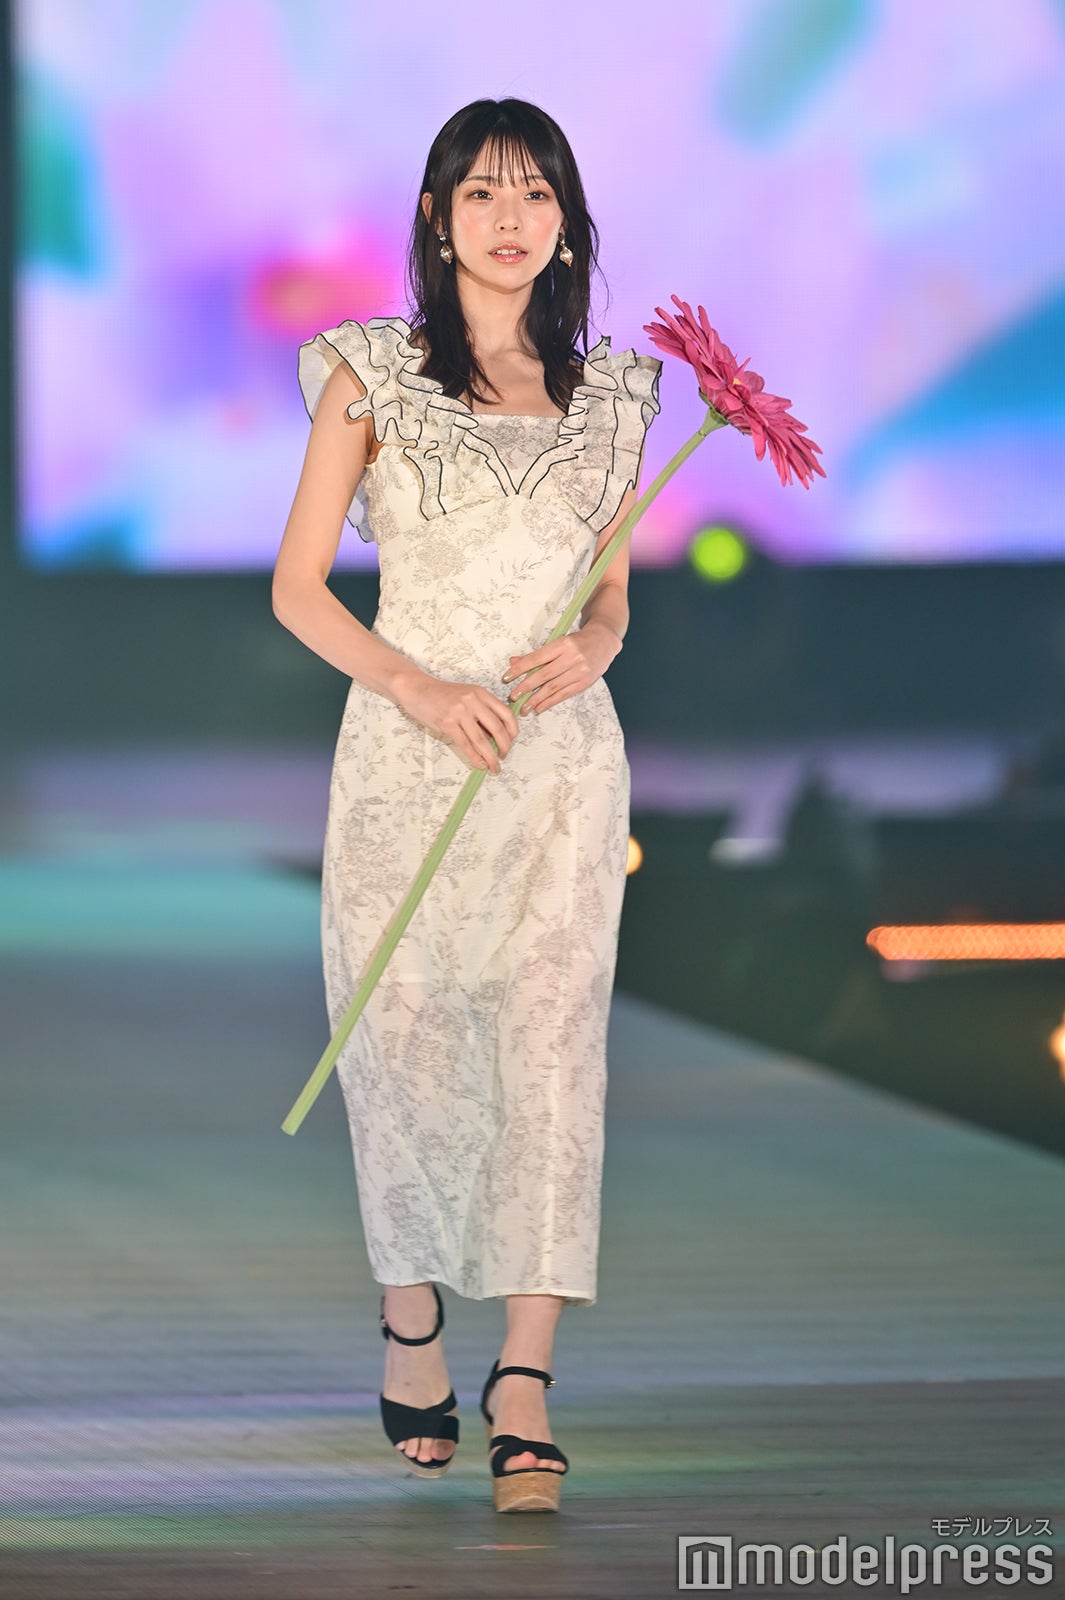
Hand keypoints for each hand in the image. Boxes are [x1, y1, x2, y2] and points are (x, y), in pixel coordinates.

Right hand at [393, 672, 519, 773]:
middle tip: (504, 757)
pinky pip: (465, 745)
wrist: (417, 688)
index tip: (512, 741)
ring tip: (494, 767)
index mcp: (481, 693)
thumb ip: (481, 711)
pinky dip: (474, 757)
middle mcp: (473, 701)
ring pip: (482, 740)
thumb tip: (496, 736)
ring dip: (490, 757)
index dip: (513, 731)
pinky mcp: (447, 723)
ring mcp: (459, 712)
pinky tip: (479, 764)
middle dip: (505, 747)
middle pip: (497, 729)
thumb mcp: (466, 696)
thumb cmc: (442, 695)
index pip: (506, 713)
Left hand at [502, 621, 621, 715]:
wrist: (604, 641)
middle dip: (526, 687)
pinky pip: (564, 694)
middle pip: (544, 675)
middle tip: (513, 696)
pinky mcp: (585, 682)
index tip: (506, 677)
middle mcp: (572, 658)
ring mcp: (580, 671)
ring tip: (523, 708)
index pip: (536, 658)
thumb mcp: (558, 642)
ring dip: (536, 699)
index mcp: (563, 644)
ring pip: (553, 688)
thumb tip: (513, 661)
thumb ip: (536, 654)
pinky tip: (539, 708)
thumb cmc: (578, 641)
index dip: (519, 669)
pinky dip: (549, 702)